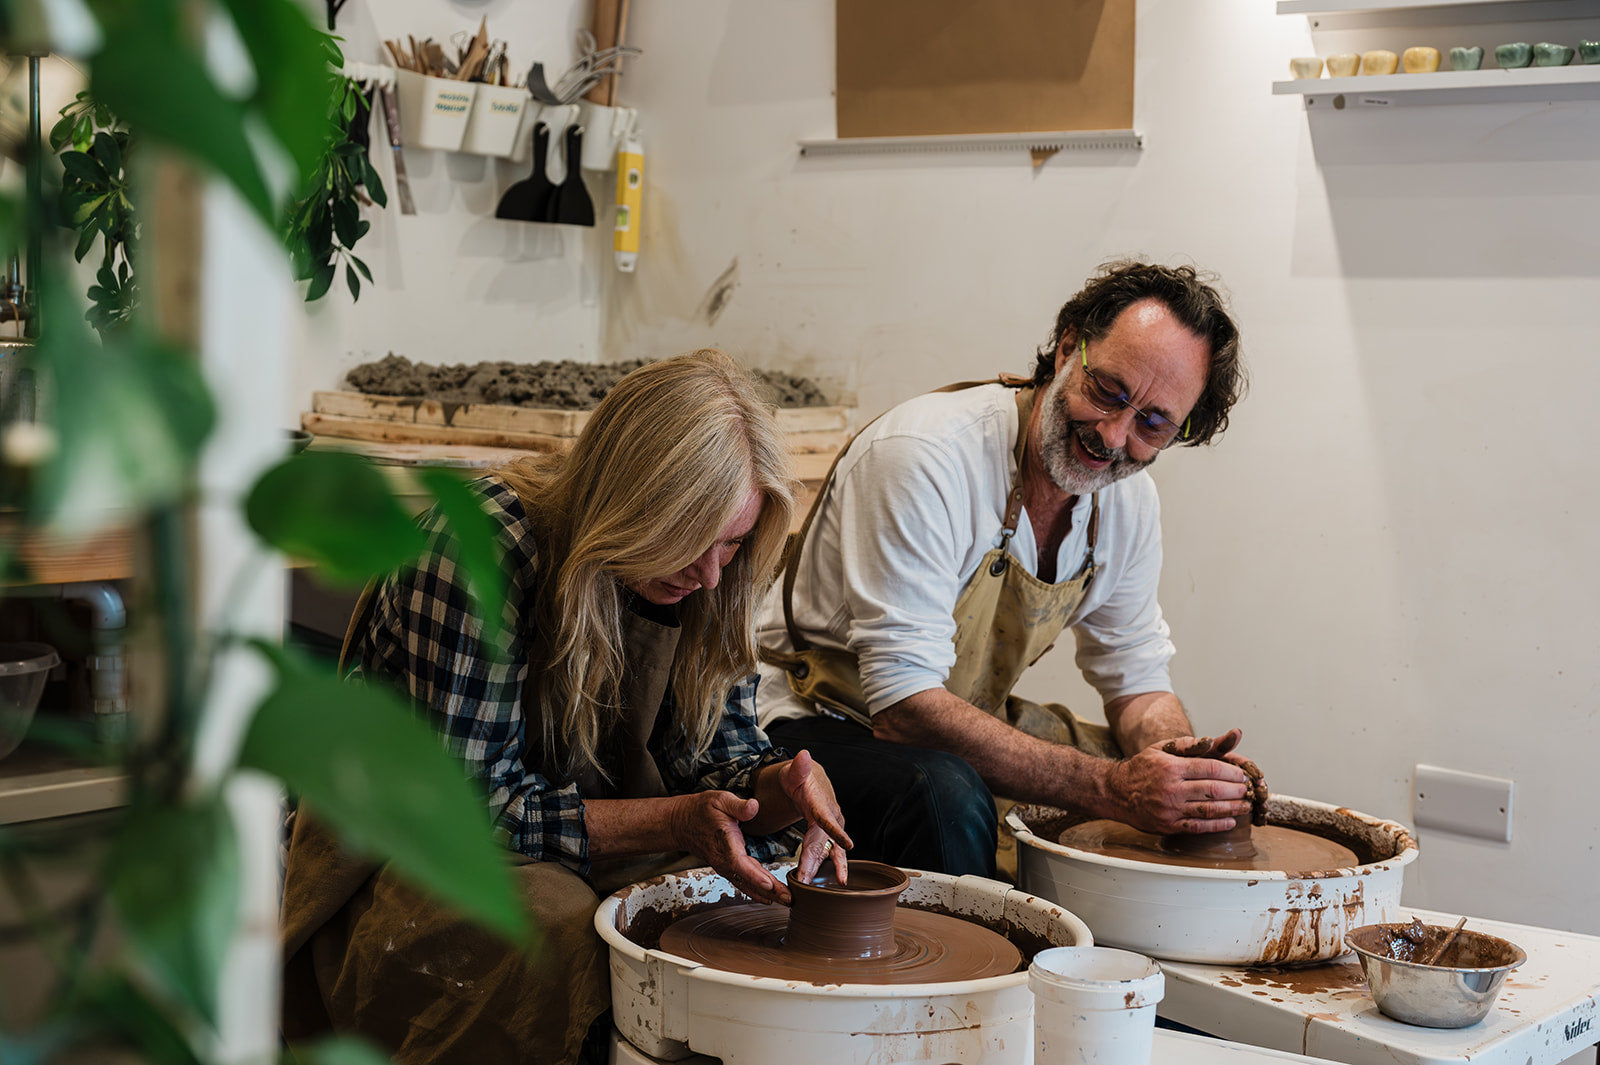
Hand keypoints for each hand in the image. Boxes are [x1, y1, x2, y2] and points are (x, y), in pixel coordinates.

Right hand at [668, 791, 792, 904]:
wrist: (681, 823)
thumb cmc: (701, 810)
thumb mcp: (719, 799)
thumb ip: (738, 805)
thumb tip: (754, 806)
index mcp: (724, 842)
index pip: (739, 863)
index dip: (754, 875)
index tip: (769, 884)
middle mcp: (724, 859)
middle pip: (747, 879)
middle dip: (769, 891)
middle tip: (789, 899)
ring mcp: (724, 866)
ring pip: (746, 884)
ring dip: (766, 894)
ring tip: (785, 901)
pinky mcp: (727, 867)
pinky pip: (743, 882)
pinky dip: (757, 891)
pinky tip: (769, 897)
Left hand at [781, 750, 853, 885]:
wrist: (806, 783)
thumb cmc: (798, 779)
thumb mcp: (792, 772)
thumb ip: (797, 768)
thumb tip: (804, 754)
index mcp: (821, 803)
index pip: (828, 819)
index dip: (836, 832)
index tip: (848, 844)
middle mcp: (831, 818)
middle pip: (824, 842)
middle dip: (816, 862)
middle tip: (805, 879)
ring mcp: (831, 830)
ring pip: (828, 852)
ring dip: (823, 869)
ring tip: (821, 885)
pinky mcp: (827, 837)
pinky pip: (829, 855)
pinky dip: (825, 868)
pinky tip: (823, 883)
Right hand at [1104, 738, 1252, 834]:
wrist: (1116, 792)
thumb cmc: (1142, 768)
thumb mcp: (1160, 748)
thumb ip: (1188, 745)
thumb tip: (1214, 741)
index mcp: (1172, 767)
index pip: (1210, 768)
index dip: (1231, 772)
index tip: (1241, 774)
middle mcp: (1171, 789)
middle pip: (1213, 789)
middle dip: (1236, 790)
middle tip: (1247, 790)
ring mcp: (1170, 809)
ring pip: (1209, 809)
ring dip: (1232, 808)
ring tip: (1245, 805)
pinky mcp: (1168, 825)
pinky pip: (1198, 827)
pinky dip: (1217, 825)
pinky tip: (1230, 821)